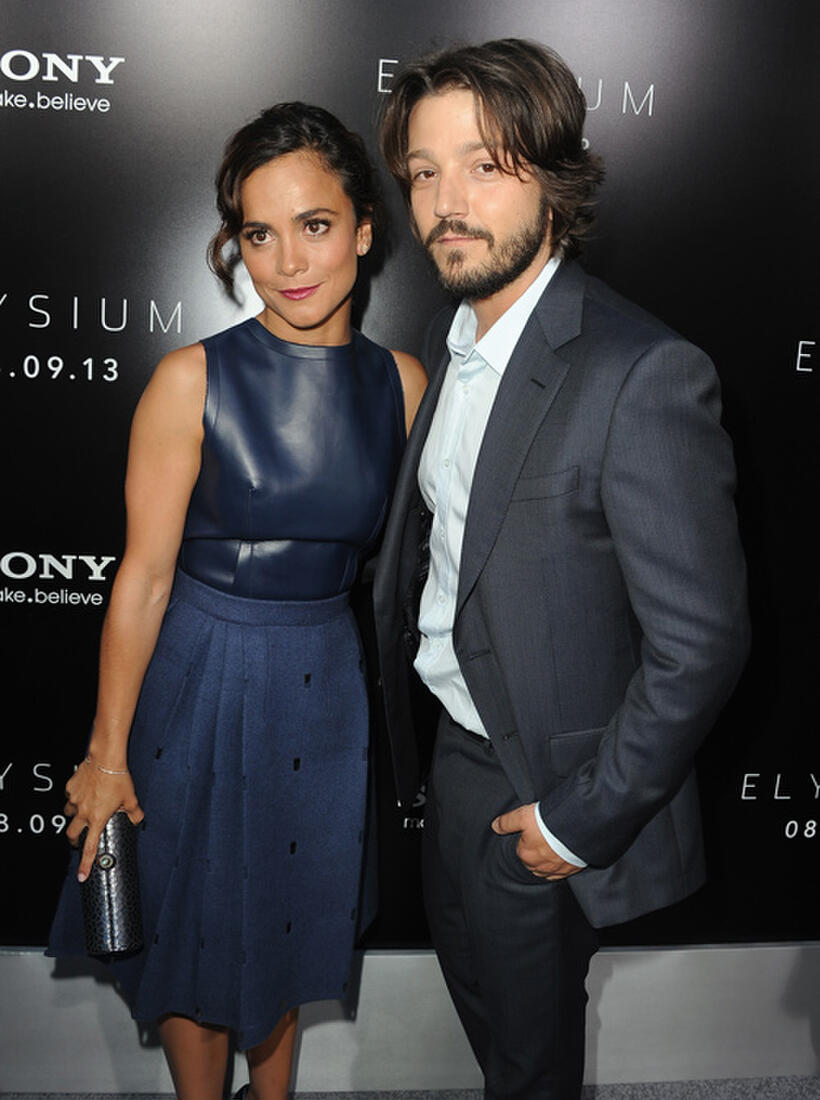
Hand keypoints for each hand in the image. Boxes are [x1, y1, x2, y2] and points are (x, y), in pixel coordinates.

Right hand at [64, 761, 143, 881]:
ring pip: (68, 814)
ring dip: (74, 816)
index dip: (85, 864)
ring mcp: (74, 800)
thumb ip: (134, 813)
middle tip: (78, 841)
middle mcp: (83, 812)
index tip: (81, 876)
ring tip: (83, 811)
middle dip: (74, 840)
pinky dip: (75, 797)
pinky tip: (85, 791)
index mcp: (98, 818)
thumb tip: (137, 819)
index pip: (89, 848)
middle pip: (72, 834)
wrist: (106, 759)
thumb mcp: (131, 798)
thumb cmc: (118, 778)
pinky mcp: (70, 788)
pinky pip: (70, 796)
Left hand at [491, 803, 580, 880]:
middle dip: (537, 850)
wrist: (577, 828)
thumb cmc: (549, 822)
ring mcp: (556, 870)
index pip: (521, 849)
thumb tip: (495, 826)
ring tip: (554, 845)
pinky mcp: (571, 870)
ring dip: (548, 860)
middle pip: (533, 860)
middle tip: (545, 835)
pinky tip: (564, 855)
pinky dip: (561, 865)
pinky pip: (562, 872)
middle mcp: (539, 867)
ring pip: (547, 868)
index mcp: (525, 855)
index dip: (527, 837)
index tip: (535, 829)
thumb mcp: (523, 815)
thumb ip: (507, 822)